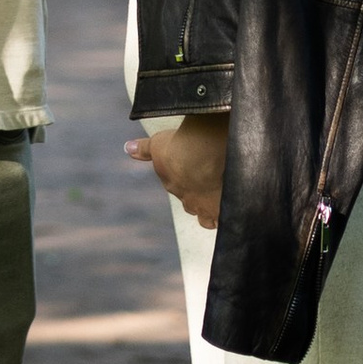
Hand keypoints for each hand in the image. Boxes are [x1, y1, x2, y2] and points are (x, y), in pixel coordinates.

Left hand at [127, 111, 227, 228]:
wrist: (207, 153)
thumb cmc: (182, 145)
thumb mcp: (159, 143)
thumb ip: (145, 149)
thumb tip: (128, 148)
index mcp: (174, 184)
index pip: (178, 187)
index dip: (185, 179)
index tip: (192, 170)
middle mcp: (189, 201)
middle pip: (192, 205)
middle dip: (198, 196)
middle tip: (208, 183)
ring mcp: (207, 207)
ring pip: (209, 217)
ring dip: (213, 209)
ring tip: (222, 198)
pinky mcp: (225, 210)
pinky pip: (227, 220)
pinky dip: (229, 215)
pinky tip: (234, 209)